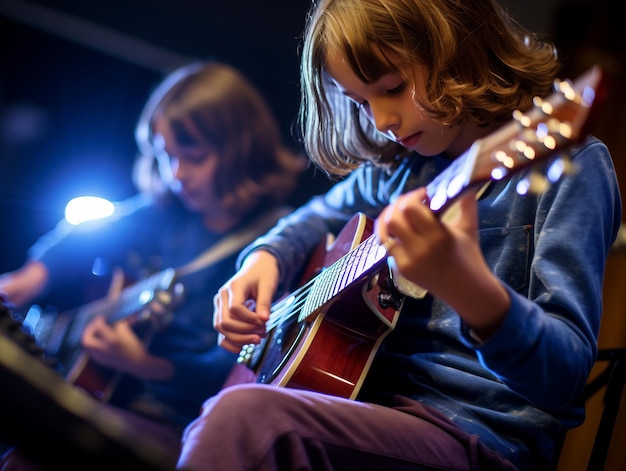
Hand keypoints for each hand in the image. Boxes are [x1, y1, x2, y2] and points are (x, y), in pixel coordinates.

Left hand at [81, 316, 148, 372]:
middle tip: (95, 325)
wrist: (137, 363)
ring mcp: (101, 357)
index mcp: (112, 340)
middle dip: (88, 330)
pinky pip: (92, 351)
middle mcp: (104, 349)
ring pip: (87, 346)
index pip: (99, 326)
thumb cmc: (134, 346)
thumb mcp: (127, 331)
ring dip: (89, 337)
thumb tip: (111, 319)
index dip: (99, 320)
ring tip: (96, 332)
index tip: (102, 318)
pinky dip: (93, 344)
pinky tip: (100, 341)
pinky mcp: (102, 361)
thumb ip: (117, 323)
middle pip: (86, 340)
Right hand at [213, 250, 279, 352]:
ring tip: (257, 339)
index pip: (235, 309)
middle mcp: (222, 296)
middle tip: (263, 334)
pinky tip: (244, 347)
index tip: (264, 322)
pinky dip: (230, 342)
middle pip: (225, 322)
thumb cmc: (264, 274)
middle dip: (244, 332)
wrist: (258, 267)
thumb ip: (265, 302)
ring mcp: (220, 305)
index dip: (250, 320)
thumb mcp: (268, 285)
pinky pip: (221, 332)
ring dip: (239, 339)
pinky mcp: (222, 313)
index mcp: (234, 286)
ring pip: (221, 329)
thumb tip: (263, 320)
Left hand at [375, 186, 508, 337]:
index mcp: (438, 235)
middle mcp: (420, 249)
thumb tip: (468, 181)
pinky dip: (391, 237)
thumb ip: (467, 202)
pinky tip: (400, 232)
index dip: (412, 196)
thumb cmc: (469, 256)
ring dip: (388, 221)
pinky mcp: (402, 270)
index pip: (409, 208)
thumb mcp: (469, 227)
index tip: (423, 195)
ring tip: (399, 216)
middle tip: (408, 204)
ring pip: (384, 234)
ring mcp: (408, 262)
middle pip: (392, 219)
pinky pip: (388, 247)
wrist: (467, 290)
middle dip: (397, 206)